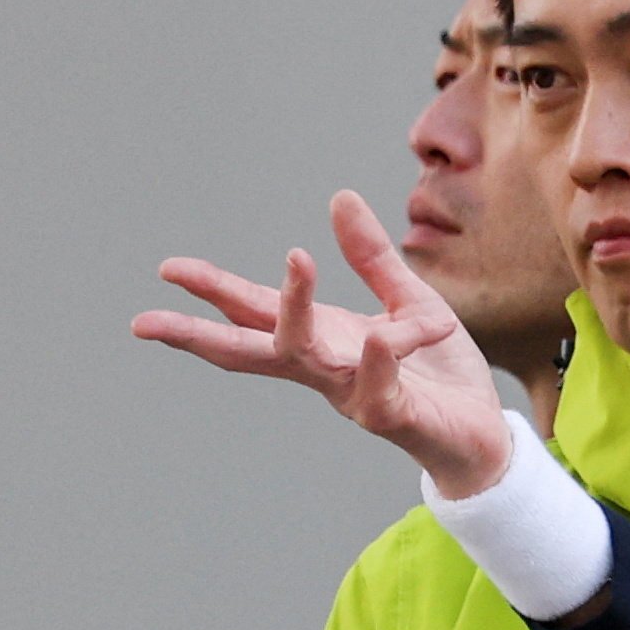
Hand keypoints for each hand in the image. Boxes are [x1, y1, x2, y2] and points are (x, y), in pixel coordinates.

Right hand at [132, 190, 511, 495]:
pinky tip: (378, 336)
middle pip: (252, 348)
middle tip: (146, 322)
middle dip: (199, 333)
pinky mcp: (395, 415)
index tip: (168, 270)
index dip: (214, 289)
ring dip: (295, 312)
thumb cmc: (438, 373)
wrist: (483, 431)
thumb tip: (340, 198)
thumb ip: (373, 258)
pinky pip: (378, 389)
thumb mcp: (409, 301)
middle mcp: (327, 369)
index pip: (256, 311)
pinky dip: (378, 361)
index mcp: (324, 340)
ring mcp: (355, 394)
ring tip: (296, 258)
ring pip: (309, 359)